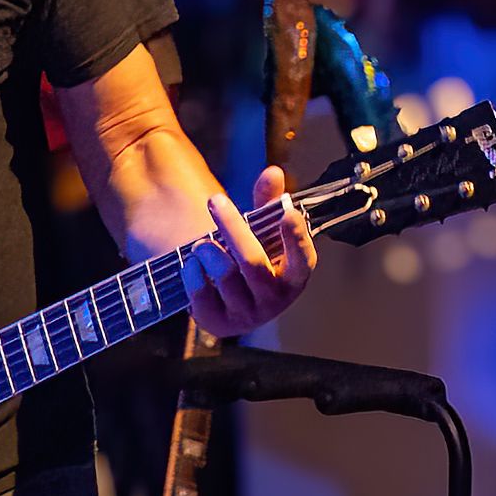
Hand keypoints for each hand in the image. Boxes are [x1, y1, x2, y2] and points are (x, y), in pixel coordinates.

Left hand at [180, 166, 315, 338]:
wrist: (224, 299)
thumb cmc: (251, 259)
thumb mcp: (262, 232)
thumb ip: (268, 203)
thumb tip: (274, 172)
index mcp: (293, 278)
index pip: (303, 261)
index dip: (297, 239)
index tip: (288, 213)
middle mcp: (274, 300)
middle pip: (253, 262)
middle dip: (232, 228)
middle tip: (216, 201)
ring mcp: (246, 315)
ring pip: (225, 275)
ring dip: (209, 250)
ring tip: (202, 243)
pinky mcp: (218, 323)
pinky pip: (200, 292)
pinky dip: (193, 271)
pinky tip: (194, 264)